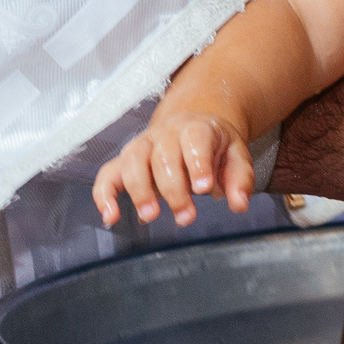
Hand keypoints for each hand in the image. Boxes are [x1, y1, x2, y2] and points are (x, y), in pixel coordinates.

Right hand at [93, 111, 252, 227]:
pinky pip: (107, 174)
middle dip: (173, 189)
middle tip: (186, 216)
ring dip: (139, 190)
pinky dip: (104, 194)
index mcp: (196, 128)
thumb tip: (239, 204)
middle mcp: (165, 133)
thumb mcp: (236, 156)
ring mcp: (142, 145)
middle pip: (163, 156)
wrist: (195, 126)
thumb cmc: (215, 145)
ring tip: (150, 215)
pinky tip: (110, 216)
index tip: (203, 187)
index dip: (197, 162)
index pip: (195, 139)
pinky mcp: (126, 161)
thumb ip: (240, 179)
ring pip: (133, 161)